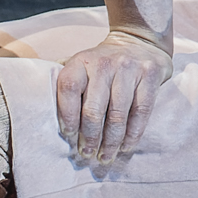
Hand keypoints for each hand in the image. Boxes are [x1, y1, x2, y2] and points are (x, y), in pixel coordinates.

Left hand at [55, 27, 174, 166]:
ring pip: (118, 114)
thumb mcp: (81, 64)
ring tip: (105, 156)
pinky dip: (133, 133)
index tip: (69, 136)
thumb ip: (69, 84)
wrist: (138, 41)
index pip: (69, 89)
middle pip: (94, 108)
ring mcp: (129, 68)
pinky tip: (126, 146)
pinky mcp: (149, 76)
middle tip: (87, 153)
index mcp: (82, 61)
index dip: (67, 116)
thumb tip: (48, 117)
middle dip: (90, 137)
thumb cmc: (103, 63)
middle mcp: (104, 63)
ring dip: (111, 141)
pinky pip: (140, 111)